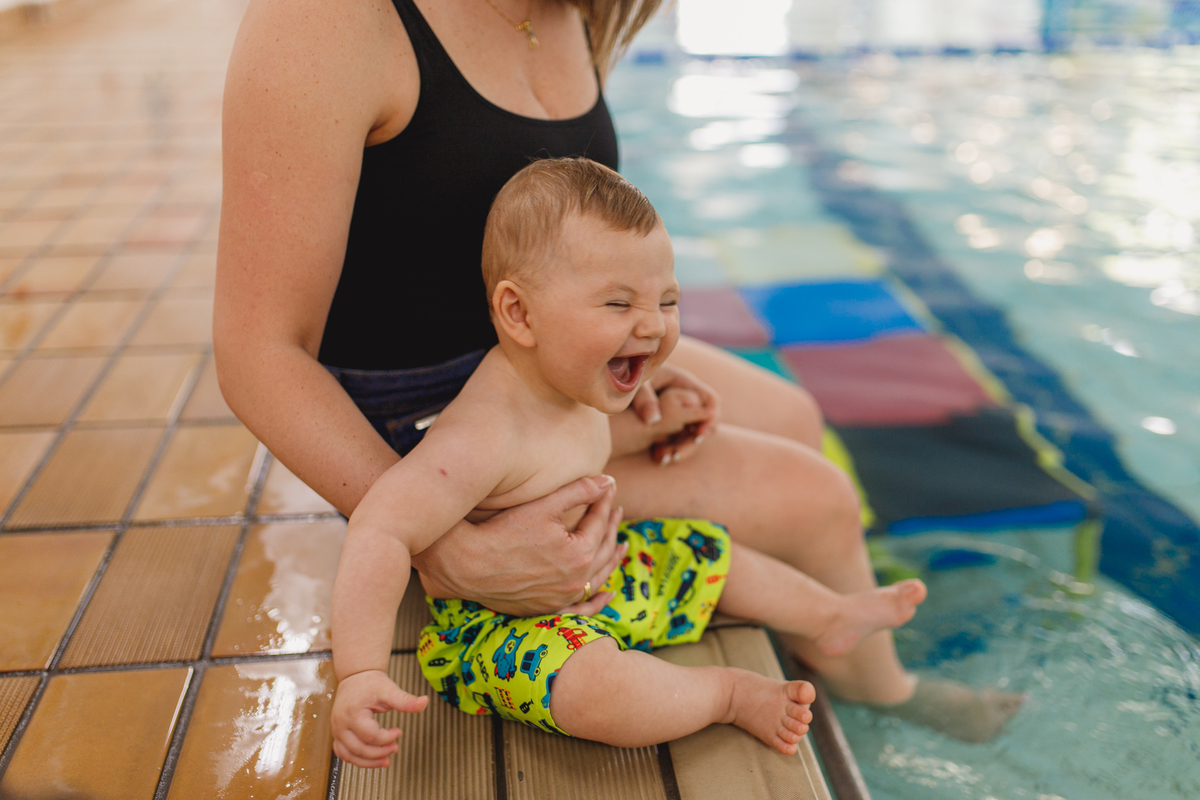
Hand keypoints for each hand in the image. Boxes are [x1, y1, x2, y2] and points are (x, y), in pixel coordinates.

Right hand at [332, 670, 428, 768]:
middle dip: (380, 753)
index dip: (387, 738)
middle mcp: (341, 724)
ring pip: (349, 755)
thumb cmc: (370, 683)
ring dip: (368, 762)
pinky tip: (371, 759)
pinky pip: (343, 753)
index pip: (371, 736)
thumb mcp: (389, 690)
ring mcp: (336, 730)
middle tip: (395, 748)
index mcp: (352, 713)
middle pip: (359, 749)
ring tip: (385, 761)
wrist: (356, 676)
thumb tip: (424, 702)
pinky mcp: (337, 734)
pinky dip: (357, 759)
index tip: (399, 731)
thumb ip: (405, 701)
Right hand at [412, 475, 626, 617]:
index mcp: (579, 554)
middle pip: (603, 550)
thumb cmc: (502, 531)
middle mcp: (575, 581)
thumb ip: (580, 491)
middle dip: (611, 527)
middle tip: (616, 510)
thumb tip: (609, 481)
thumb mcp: (544, 505)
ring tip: (622, 545)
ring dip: (612, 560)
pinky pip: (581, 608)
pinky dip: (597, 602)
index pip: (599, 523)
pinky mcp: (547, 608)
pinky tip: (606, 595)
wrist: (467, 564)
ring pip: (597, 578)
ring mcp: (562, 598)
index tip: (607, 488)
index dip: (604, 502)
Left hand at [610, 363, 719, 462]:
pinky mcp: (668, 422)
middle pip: (705, 422)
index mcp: (683, 382)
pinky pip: (678, 439)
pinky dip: (671, 449)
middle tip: (676, 454)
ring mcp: (678, 411)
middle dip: (694, 441)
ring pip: (691, 434)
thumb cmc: (624, 374)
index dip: (710, 419)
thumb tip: (653, 420)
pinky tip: (657, 457)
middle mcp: (684, 397)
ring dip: (682, 448)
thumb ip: (643, 398)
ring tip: (663, 458)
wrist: (610, 381)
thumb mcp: (635, 383)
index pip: (710, 400)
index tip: (698, 436)